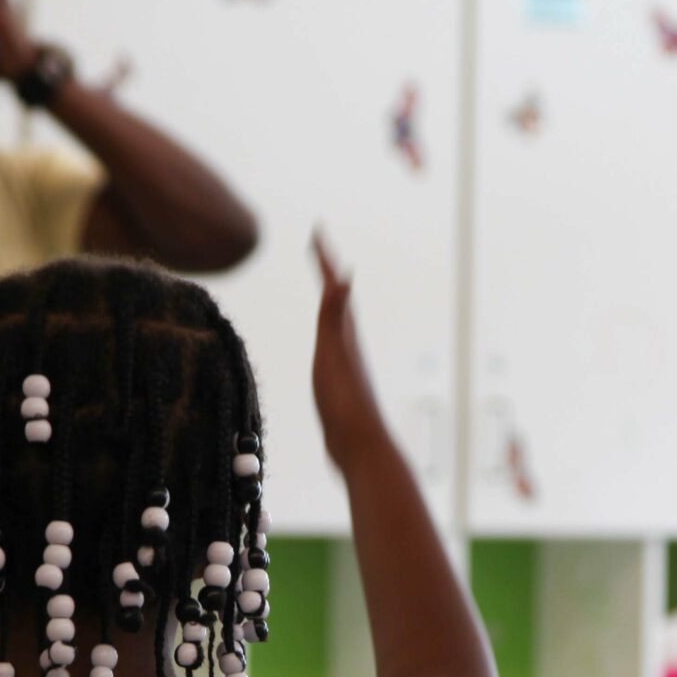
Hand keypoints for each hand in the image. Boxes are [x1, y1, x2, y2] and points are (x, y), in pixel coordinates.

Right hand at [311, 229, 388, 470]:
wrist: (359, 446)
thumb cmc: (345, 402)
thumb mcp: (334, 354)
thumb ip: (335, 317)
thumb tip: (343, 276)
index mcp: (346, 333)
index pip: (334, 286)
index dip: (324, 258)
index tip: (317, 230)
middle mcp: (350, 343)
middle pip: (339, 298)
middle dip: (329, 272)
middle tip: (319, 252)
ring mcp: (347, 362)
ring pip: (339, 321)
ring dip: (332, 302)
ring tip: (327, 290)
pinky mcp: (342, 382)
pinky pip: (333, 345)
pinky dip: (329, 331)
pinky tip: (330, 342)